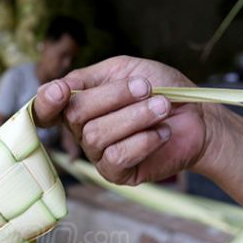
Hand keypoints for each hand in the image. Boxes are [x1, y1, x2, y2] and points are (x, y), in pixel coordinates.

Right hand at [34, 56, 222, 184]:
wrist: (197, 117)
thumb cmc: (161, 89)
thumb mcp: (124, 69)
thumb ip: (88, 76)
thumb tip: (58, 86)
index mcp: (79, 104)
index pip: (45, 110)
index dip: (46, 103)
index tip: (60, 91)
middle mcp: (82, 130)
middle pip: (75, 115)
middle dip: (115, 96)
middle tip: (147, 88)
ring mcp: (97, 154)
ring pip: (97, 135)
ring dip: (135, 116)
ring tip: (162, 107)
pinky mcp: (116, 173)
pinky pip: (116, 156)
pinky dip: (144, 140)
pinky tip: (162, 133)